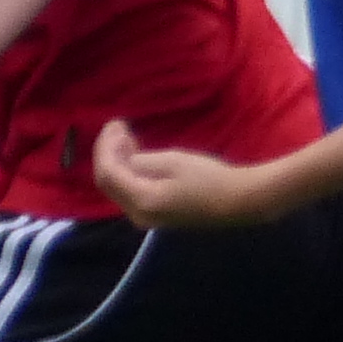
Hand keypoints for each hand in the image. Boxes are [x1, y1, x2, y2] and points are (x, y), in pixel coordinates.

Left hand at [90, 123, 280, 229]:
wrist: (237, 201)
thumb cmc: (208, 178)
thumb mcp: (173, 162)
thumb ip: (142, 161)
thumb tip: (125, 158)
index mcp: (142, 201)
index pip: (107, 173)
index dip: (105, 147)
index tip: (114, 124)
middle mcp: (137, 214)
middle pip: (107, 183)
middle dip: (108, 152)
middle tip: (117, 126)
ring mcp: (145, 217)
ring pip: (118, 188)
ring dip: (117, 161)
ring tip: (124, 135)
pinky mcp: (155, 214)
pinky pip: (130, 192)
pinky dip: (127, 171)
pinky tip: (135, 153)